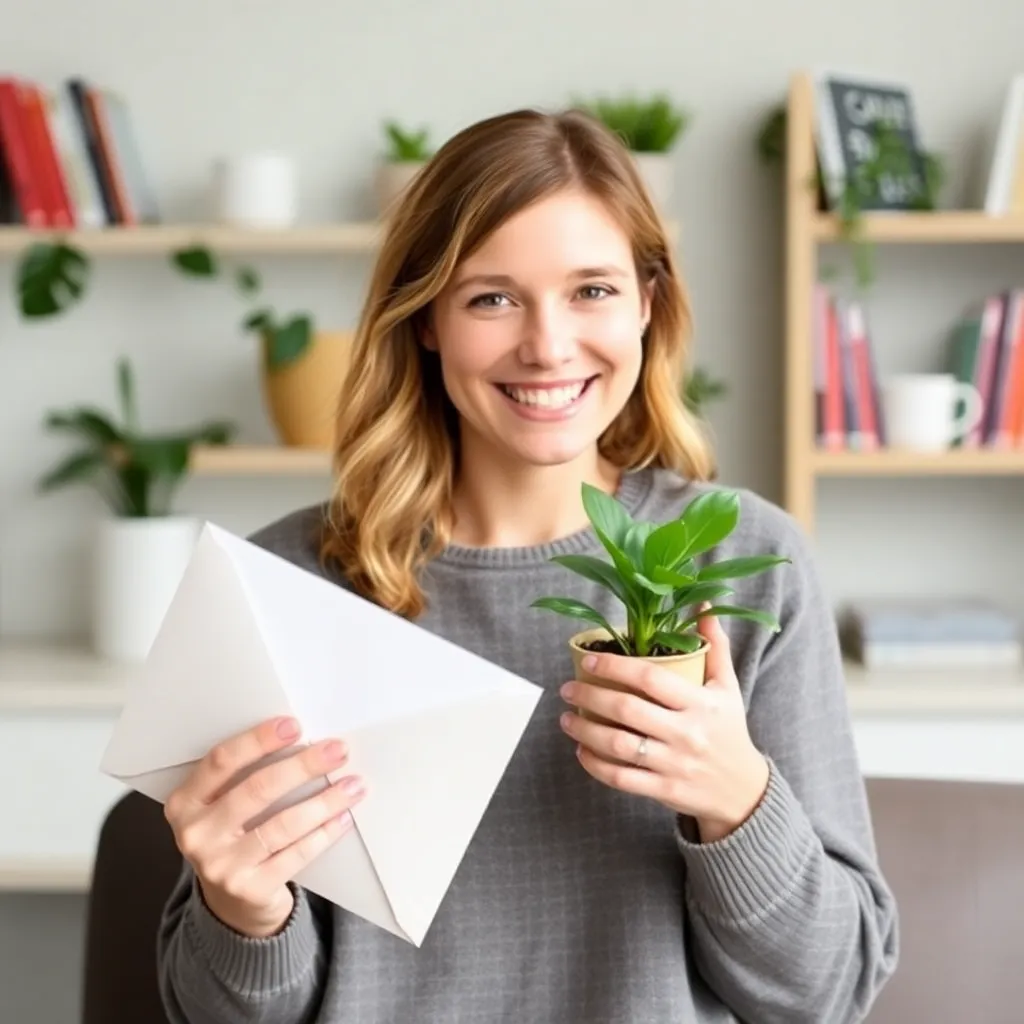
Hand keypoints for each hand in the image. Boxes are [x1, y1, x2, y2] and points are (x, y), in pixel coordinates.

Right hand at [164, 715, 365, 937]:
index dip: (258, 740)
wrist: (231, 903)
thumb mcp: (221, 807)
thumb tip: (302, 742)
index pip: (221, 761)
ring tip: (353, 785)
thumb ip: (244, 778)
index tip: (294, 725)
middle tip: (338, 751)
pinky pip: (296, 854)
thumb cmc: (233, 837)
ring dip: (324, 801)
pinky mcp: (249, 890)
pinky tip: (343, 817)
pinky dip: (324, 833)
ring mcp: (221, 866)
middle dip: (304, 766)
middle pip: (257, 789)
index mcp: (185, 802)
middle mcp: (196, 834)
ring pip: (282, 823)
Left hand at [559, 611, 768, 842]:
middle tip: (567, 689)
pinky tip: (582, 751)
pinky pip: (622, 778)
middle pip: (628, 710)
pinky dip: (596, 765)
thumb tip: (704, 603)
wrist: (743, 790)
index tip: (589, 660)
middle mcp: (687, 733)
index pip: (651, 678)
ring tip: (566, 718)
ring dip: (586, 731)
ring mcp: (674, 764)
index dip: (615, 666)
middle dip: (590, 696)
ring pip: (620, 746)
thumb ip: (715, 645)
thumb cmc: (729, 730)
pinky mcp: (665, 790)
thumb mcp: (728, 687)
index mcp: (701, 703)